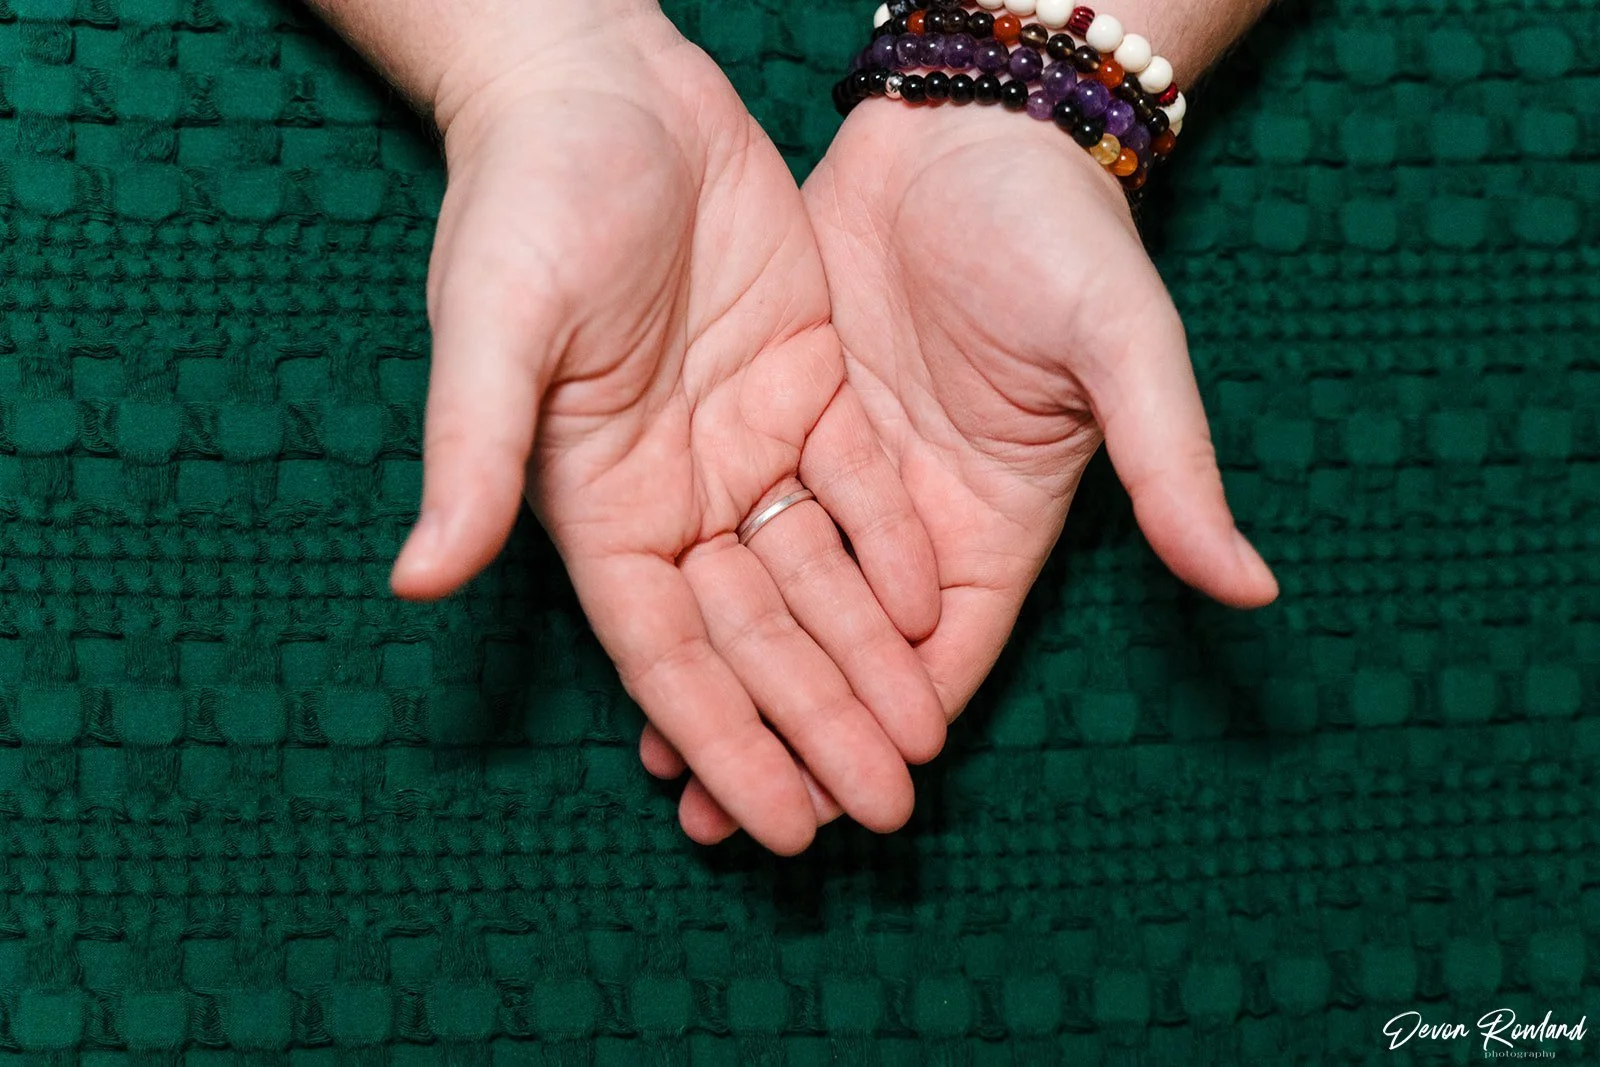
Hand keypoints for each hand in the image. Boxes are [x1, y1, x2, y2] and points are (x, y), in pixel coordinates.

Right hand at [378, 7, 947, 853]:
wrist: (602, 81)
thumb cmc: (526, 195)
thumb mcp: (496, 322)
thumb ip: (473, 453)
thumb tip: (418, 582)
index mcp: (597, 500)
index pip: (669, 654)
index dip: (724, 741)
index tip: (778, 824)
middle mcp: (675, 488)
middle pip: (757, 636)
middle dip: (817, 724)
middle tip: (881, 814)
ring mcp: (743, 437)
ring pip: (817, 577)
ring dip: (868, 661)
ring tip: (921, 747)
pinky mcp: (806, 379)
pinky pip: (858, 484)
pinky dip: (891, 548)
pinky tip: (934, 613)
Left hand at [647, 99, 1278, 840]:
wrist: (965, 126)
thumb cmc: (1060, 232)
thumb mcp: (1123, 349)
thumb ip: (1171, 467)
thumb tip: (1255, 588)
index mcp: (994, 526)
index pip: (939, 664)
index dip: (892, 739)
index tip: (846, 817)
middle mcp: (908, 519)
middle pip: (842, 657)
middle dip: (788, 739)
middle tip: (722, 825)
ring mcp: (836, 472)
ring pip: (773, 603)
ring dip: (724, 678)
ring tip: (663, 764)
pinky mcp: (777, 419)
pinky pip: (729, 521)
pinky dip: (691, 581)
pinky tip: (643, 635)